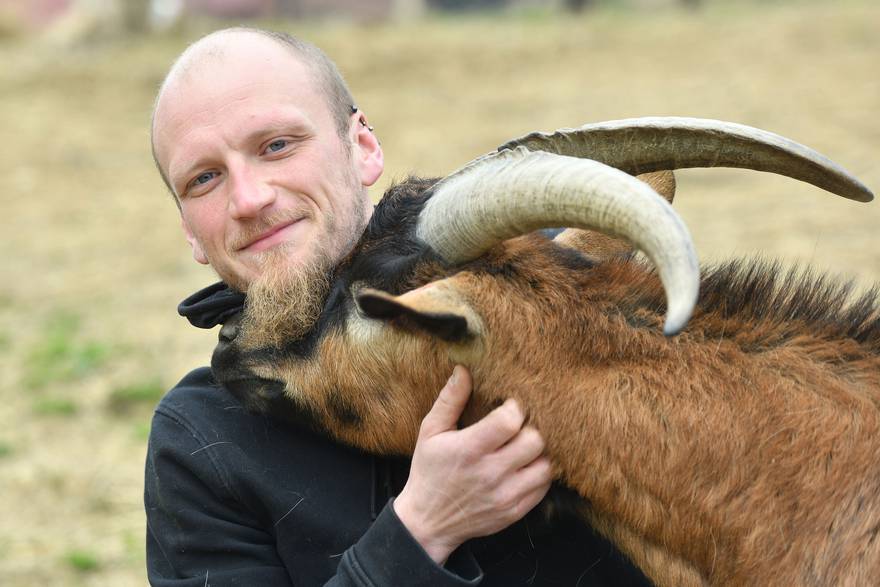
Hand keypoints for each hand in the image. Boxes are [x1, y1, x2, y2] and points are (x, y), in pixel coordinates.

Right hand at [393, 365, 552, 563]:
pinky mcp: (515, 512)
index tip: (509, 406)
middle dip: (530, 427)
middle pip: (534, 441)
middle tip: (521, 425)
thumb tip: (464, 369)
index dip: (515, 408)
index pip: (510, 421)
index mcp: (470, 449)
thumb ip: (449, 400)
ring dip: (539, 452)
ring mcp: (506, 495)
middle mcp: (491, 473)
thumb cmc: (429, 471)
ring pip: (546, 465)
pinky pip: (544, 487)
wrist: (428, 522)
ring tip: (526, 445)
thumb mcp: (431, 432)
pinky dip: (540, 473)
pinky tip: (527, 465)